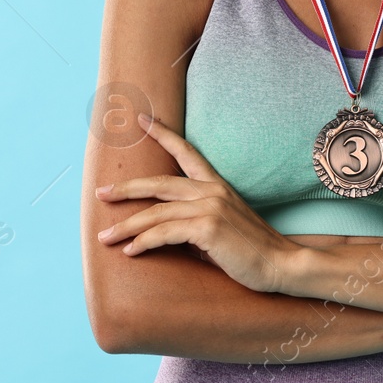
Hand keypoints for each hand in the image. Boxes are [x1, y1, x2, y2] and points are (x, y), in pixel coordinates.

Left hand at [95, 113, 303, 293]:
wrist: (281, 263)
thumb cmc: (250, 250)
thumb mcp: (220, 227)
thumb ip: (194, 220)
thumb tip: (163, 230)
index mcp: (216, 185)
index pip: (186, 152)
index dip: (162, 134)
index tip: (141, 119)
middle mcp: (211, 191)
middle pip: (158, 184)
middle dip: (126, 188)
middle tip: (101, 193)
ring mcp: (209, 208)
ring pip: (155, 213)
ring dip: (126, 227)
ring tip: (106, 237)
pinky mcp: (207, 229)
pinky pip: (164, 233)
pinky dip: (143, 242)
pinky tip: (131, 252)